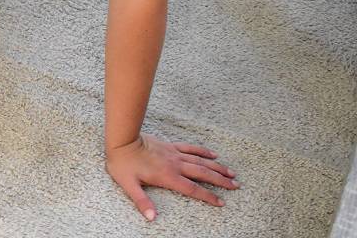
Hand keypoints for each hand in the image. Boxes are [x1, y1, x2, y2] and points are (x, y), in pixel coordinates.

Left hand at [106, 133, 239, 221]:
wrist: (121, 139)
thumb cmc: (123, 164)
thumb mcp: (129, 185)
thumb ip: (141, 201)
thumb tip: (151, 217)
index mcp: (167, 176)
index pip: (192, 189)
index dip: (208, 196)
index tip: (221, 203)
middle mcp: (175, 164)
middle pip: (202, 174)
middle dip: (220, 181)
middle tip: (236, 186)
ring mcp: (174, 154)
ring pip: (200, 161)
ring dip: (216, 167)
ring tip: (231, 173)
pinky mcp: (170, 146)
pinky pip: (190, 148)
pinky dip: (203, 151)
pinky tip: (213, 154)